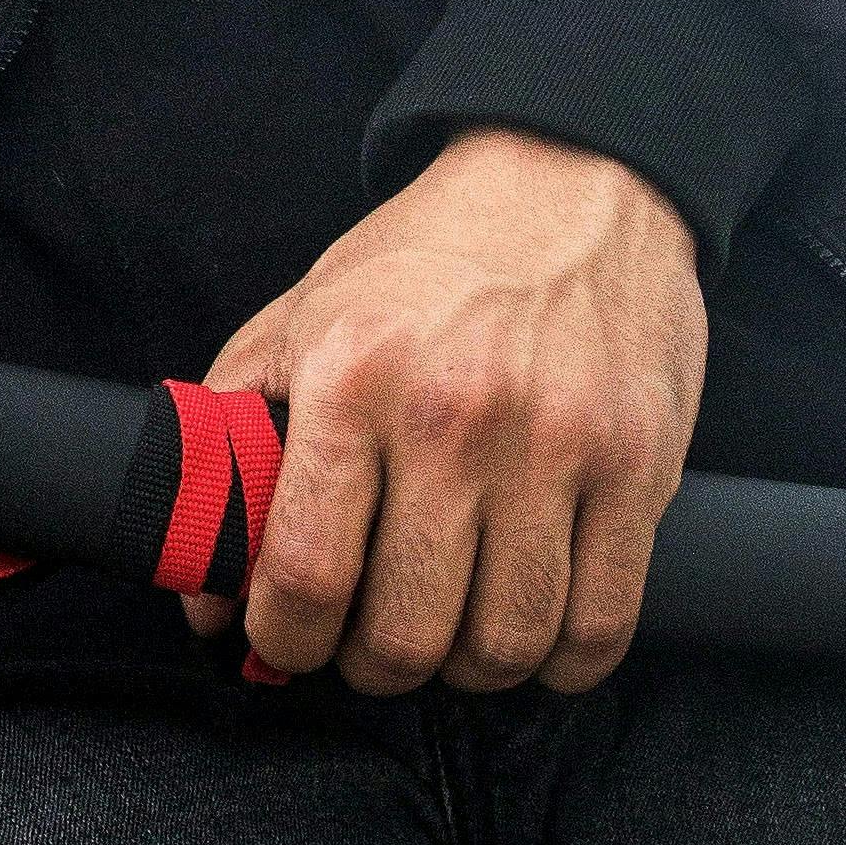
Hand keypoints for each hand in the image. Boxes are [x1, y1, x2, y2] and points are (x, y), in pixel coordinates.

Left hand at [182, 128, 704, 695]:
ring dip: (465, 669)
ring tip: (450, 632)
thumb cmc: (429, 257)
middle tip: (367, 642)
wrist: (573, 175)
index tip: (287, 639)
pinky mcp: (638, 465)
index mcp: (353, 375)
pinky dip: (557, 661)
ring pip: (504, 645)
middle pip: (405, 632)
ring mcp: (557, 445)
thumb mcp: (303, 314)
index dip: (283, 637)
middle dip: (371, 664)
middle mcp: (454, 414)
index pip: (303, 571)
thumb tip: (207, 591)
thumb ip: (233, 441)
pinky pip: (598, 626)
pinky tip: (530, 631)